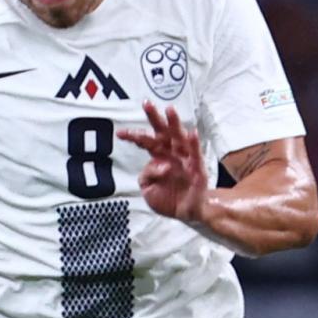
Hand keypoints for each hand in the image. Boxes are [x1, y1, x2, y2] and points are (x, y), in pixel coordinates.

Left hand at [121, 103, 210, 223]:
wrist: (188, 213)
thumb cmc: (170, 198)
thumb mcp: (148, 189)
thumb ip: (146, 176)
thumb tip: (154, 165)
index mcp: (160, 157)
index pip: (146, 142)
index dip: (134, 136)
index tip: (120, 133)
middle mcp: (173, 154)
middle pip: (163, 133)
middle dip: (155, 118)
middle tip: (146, 104)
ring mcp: (186, 160)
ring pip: (179, 138)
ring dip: (175, 124)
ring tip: (170, 110)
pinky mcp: (197, 169)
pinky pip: (196, 155)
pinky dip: (194, 144)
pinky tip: (192, 133)